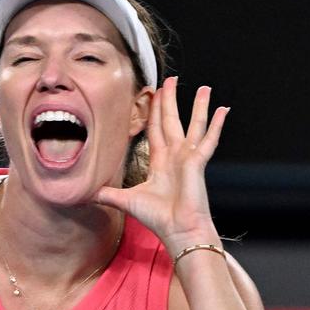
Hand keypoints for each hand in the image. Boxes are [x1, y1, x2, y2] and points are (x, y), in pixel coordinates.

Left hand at [95, 76, 228, 254]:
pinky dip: (216, 124)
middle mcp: (174, 156)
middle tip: (171, 79)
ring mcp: (188, 157)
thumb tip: (85, 194)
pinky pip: (208, 139)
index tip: (153, 95)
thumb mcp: (126, 200)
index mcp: (159, 161)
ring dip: (198, 106)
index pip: (155, 129)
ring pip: (193, 124)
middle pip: (171, 120)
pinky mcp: (197, 162)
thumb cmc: (158, 218)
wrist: (177, 230)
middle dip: (170, 99)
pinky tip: (223, 109)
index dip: (153, 111)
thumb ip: (107, 194)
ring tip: (204, 88)